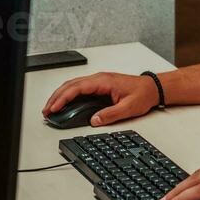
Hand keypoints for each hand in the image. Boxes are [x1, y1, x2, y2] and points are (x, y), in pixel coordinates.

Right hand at [41, 72, 158, 126]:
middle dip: (56, 97)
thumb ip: (110, 115)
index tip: (53, 108)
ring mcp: (98, 81)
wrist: (153, 88)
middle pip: (70, 85)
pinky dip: (68, 95)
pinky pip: (79, 88)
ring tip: (51, 109)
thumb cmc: (143, 94)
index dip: (62, 98)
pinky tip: (64, 104)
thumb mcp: (128, 108)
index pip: (77, 88)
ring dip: (60, 96)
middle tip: (46, 111)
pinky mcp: (99, 85)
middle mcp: (99, 79)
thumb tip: (94, 120)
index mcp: (103, 81)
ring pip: (73, 85)